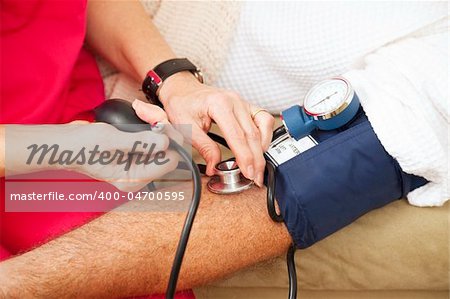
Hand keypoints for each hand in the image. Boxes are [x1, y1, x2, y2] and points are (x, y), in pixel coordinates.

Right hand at [6, 106, 180, 191]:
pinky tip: (139, 110)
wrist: (67, 142)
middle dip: (164, 128)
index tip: (161, 125)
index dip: (171, 142)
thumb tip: (166, 142)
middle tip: (148, 113)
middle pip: (169, 150)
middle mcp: (141, 172)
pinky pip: (153, 135)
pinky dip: (150, 121)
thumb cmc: (83, 145)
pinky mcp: (137, 149)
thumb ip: (140, 143)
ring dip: (156, 120)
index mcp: (135, 178)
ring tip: (140, 108)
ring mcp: (139, 161)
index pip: (170, 162)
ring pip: (163, 140)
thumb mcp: (112, 142)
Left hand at [157, 72, 273, 185]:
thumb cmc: (182, 104)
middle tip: (256, 177)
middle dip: (256, 159)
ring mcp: (242, 102)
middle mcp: (234, 101)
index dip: (245, 157)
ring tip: (258, 165)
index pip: (237, 136)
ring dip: (263, 148)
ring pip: (262, 125)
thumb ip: (204, 147)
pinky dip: (265, 134)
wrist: (183, 89)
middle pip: (252, 134)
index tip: (248, 172)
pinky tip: (260, 147)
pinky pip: (263, 118)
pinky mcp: (246, 105)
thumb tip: (214, 166)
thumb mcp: (187, 128)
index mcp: (219, 104)